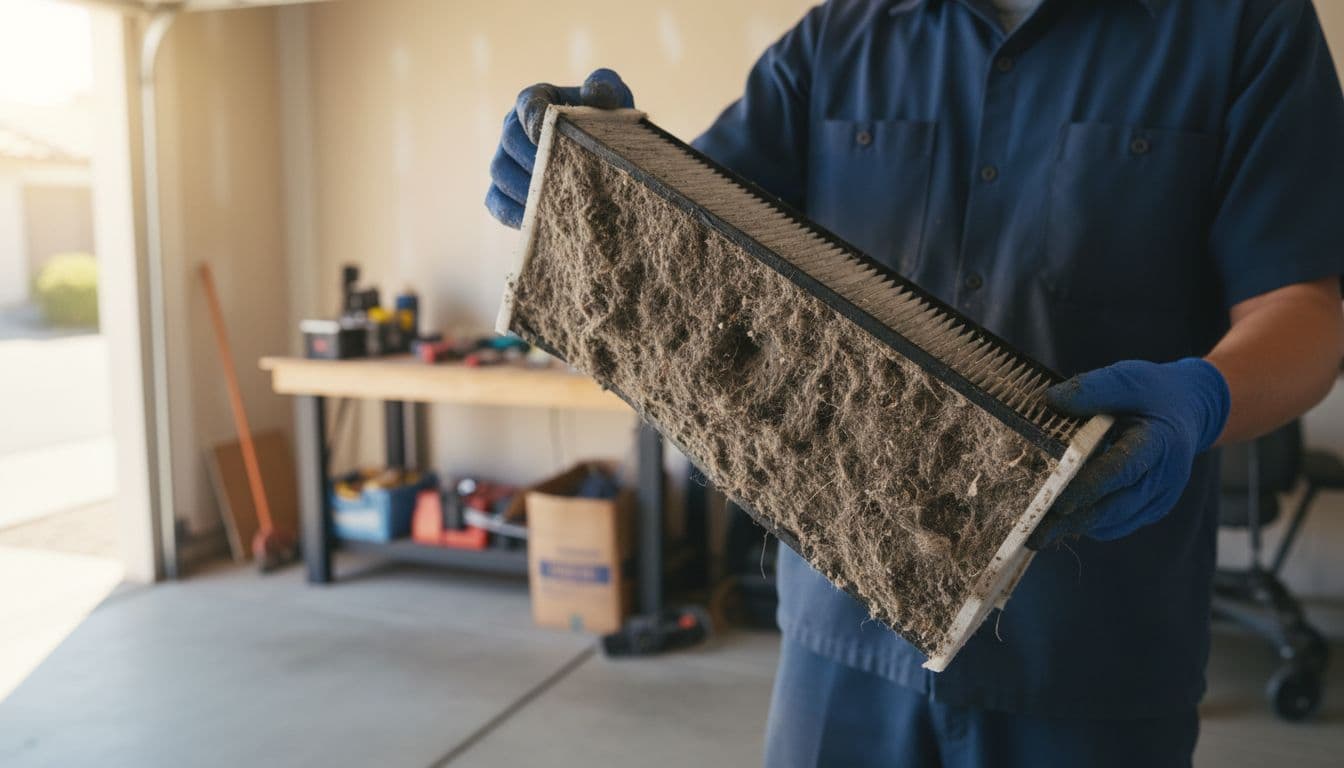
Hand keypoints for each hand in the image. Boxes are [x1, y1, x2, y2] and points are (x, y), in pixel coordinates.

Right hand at [484, 68, 633, 227]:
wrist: (608, 160)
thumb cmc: (607, 123)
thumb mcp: (614, 100)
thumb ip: (606, 88)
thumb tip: (595, 92)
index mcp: (536, 100)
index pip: (528, 105)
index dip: (537, 121)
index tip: (552, 137)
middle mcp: (513, 128)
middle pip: (509, 141)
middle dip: (534, 160)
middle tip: (561, 178)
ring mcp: (505, 160)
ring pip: (500, 173)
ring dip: (525, 189)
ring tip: (554, 202)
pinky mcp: (503, 191)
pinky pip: (496, 203)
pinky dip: (513, 214)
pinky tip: (539, 222)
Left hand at [1027, 358, 1230, 547]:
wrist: (1188, 409)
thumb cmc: (1153, 392)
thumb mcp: (1128, 379)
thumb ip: (1093, 389)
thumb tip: (1050, 400)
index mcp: (1159, 442)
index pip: (1122, 469)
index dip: (1089, 486)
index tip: (1057, 502)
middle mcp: (1164, 477)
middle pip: (1115, 506)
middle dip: (1072, 520)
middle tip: (1033, 533)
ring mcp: (1160, 497)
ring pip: (1114, 522)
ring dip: (1076, 527)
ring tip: (1038, 531)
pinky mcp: (1152, 508)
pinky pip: (1118, 524)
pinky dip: (1090, 524)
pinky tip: (1062, 521)